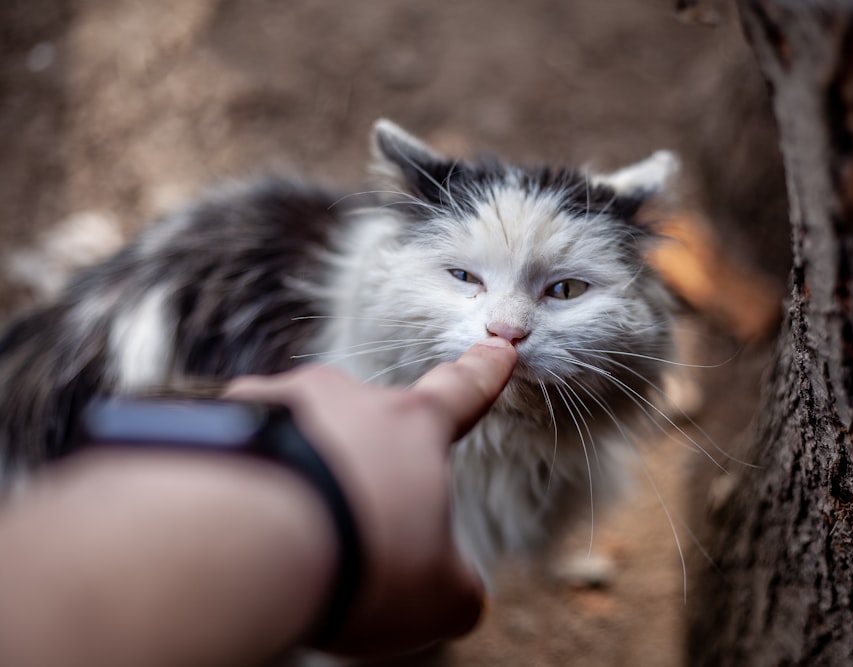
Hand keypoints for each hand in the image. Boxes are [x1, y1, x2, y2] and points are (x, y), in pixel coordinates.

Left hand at [224, 337, 517, 656]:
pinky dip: (242, 477)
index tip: (496, 350)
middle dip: (360, 464)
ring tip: (286, 533)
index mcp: (412, 426)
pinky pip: (237, 446)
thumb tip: (456, 593)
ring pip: (296, 432)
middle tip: (347, 524)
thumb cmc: (355, 562)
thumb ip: (455, 585)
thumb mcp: (435, 597)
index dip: (482, 373)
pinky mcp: (215, 420)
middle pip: (364, 422)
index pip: (460, 392)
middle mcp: (345, 397)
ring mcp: (276, 400)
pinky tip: (235, 522)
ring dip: (299, 471)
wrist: (242, 547)